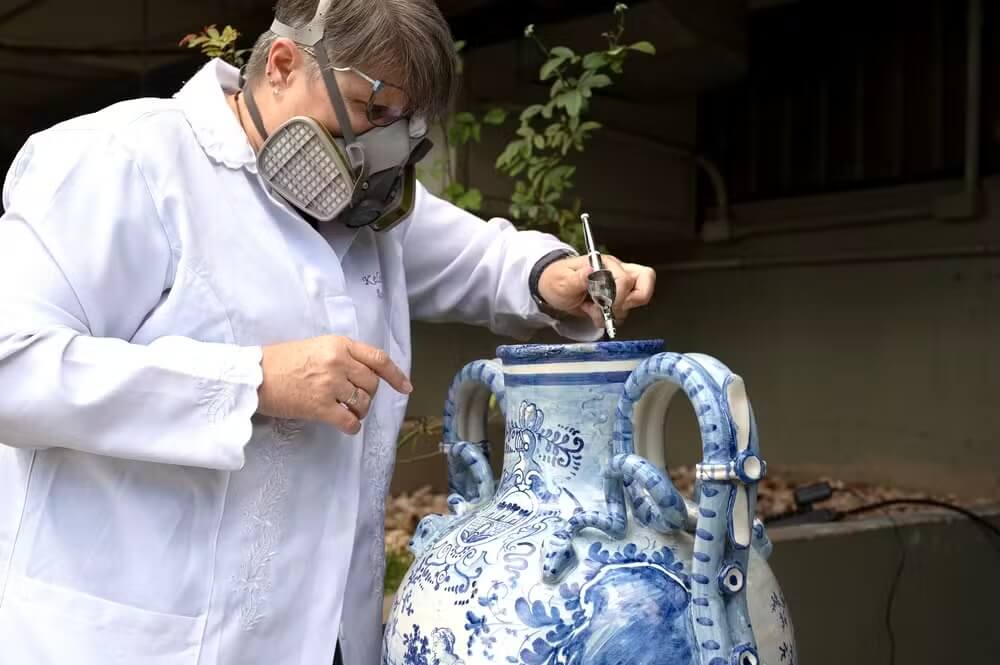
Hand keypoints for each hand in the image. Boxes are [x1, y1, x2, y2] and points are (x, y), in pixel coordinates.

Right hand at [257, 336, 411, 434]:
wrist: (253, 376)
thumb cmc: (280, 361)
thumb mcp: (316, 346)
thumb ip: (342, 356)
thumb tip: (363, 375)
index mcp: (339, 344)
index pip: (378, 358)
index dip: (396, 375)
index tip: (406, 387)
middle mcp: (339, 362)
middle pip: (372, 384)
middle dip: (368, 395)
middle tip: (354, 399)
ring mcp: (330, 385)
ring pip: (363, 403)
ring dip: (359, 411)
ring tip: (346, 411)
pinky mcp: (320, 407)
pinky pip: (349, 421)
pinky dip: (352, 426)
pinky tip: (346, 425)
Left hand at [537, 255, 655, 328]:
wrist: (553, 288)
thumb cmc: (557, 280)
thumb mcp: (562, 281)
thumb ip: (578, 279)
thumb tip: (591, 272)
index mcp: (604, 264)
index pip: (626, 279)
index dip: (618, 296)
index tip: (602, 305)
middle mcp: (616, 271)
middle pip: (646, 280)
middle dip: (630, 301)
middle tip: (609, 308)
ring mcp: (619, 284)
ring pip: (638, 298)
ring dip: (618, 312)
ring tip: (594, 311)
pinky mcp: (617, 297)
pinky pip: (627, 309)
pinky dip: (613, 317)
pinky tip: (595, 313)